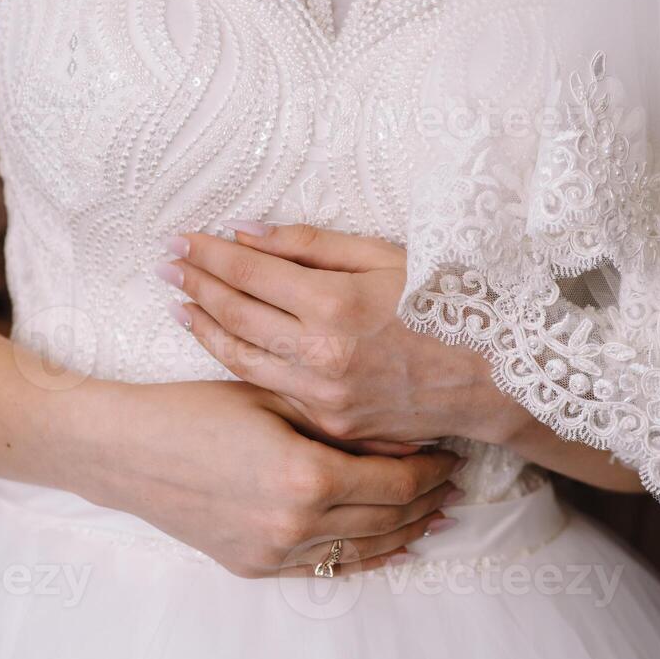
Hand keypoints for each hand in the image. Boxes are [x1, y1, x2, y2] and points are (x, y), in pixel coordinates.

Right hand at [72, 380, 463, 577]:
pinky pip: (326, 566)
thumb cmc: (198, 410)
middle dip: (427, 500)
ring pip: (363, 550)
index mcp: (307, 476)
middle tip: (454, 483)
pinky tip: (388, 543)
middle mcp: (296, 524)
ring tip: (434, 514)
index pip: (396, 483)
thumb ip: (344, 423)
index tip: (452, 457)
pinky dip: (365, 555)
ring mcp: (274, 552)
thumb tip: (409, 437)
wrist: (127, 451)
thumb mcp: (276, 401)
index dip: (432, 471)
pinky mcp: (254, 567)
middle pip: (388, 519)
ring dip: (405, 532)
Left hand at [156, 223, 531, 446]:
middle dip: (194, 284)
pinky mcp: (331, 425)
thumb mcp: (385, 256)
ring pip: (242, 359)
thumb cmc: (447, 303)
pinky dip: (241, 362)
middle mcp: (321, 355)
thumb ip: (311, 245)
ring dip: (204, 328)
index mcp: (334, 304)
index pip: (248, 272)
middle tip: (165, 265)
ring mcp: (323, 397)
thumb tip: (245, 233)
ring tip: (180, 303)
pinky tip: (223, 344)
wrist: (493, 379)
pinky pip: (273, 389)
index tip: (180, 239)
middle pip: (235, 314)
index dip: (208, 253)